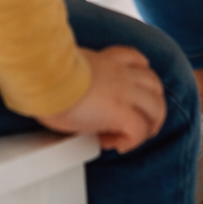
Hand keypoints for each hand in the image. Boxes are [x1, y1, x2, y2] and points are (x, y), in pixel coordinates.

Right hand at [36, 46, 165, 152]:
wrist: (45, 76)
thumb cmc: (47, 74)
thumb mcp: (68, 67)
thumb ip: (78, 76)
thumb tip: (68, 90)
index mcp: (108, 59)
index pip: (137, 60)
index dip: (139, 78)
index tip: (126, 96)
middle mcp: (121, 72)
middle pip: (155, 86)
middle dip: (151, 107)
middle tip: (135, 124)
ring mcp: (124, 91)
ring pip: (157, 108)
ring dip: (148, 126)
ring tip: (130, 138)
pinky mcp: (120, 112)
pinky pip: (139, 131)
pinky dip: (130, 142)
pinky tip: (113, 144)